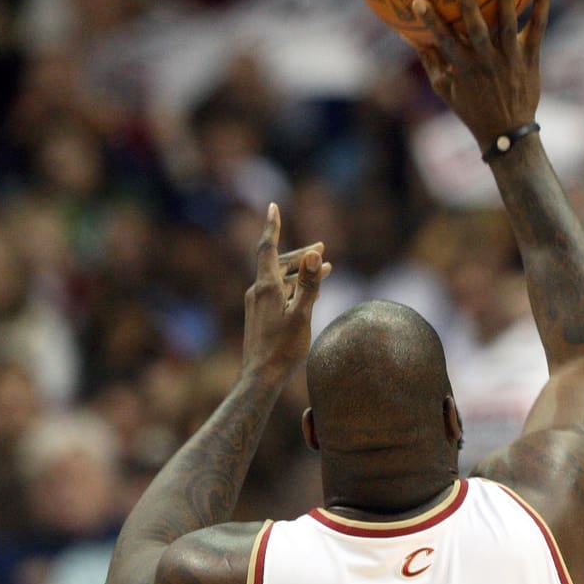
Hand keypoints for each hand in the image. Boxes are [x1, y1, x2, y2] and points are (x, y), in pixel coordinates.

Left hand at [241, 204, 331, 379]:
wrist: (260, 377)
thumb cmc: (283, 348)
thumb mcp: (303, 315)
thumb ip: (310, 284)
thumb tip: (316, 254)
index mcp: (266, 287)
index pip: (268, 248)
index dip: (272, 226)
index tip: (273, 206)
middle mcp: (258, 290)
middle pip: (278, 261)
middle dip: (300, 253)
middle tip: (322, 247)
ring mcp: (257, 302)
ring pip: (279, 276)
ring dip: (300, 269)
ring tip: (326, 268)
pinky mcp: (259, 313)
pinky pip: (278, 289)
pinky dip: (294, 284)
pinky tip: (307, 291)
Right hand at [413, 0, 552, 148]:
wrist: (508, 131)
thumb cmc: (472, 108)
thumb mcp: (445, 89)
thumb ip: (430, 60)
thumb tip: (408, 33)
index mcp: (464, 68)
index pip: (444, 41)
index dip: (431, 21)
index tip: (418, 0)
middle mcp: (487, 61)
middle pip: (477, 30)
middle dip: (468, 6)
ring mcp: (511, 58)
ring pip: (509, 24)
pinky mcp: (531, 56)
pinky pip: (538, 26)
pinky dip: (541, 2)